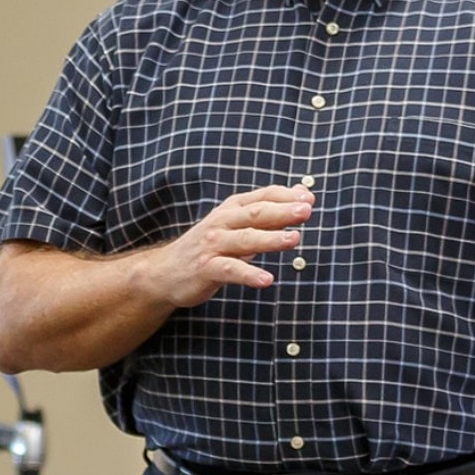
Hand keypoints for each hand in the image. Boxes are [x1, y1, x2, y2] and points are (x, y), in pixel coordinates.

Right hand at [149, 183, 312, 307]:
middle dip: (282, 211)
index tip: (309, 198)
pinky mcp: (206, 268)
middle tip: (306, 210)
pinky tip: (266, 279)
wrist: (166, 271)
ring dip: (270, 239)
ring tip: (294, 239)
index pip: (262, 196)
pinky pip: (230, 270)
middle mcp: (222, 222)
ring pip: (244, 239)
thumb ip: (268, 214)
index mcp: (232, 209)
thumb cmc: (210, 247)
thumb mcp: (237, 226)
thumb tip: (303, 195)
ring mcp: (213, 245)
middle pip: (255, 214)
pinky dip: (248, 274)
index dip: (285, 196)